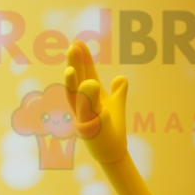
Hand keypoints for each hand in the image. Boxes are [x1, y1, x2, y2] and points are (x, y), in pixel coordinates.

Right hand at [64, 40, 127, 162]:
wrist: (111, 152)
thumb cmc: (111, 129)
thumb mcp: (116, 106)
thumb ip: (118, 92)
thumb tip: (121, 77)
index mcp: (89, 96)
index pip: (85, 74)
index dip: (83, 60)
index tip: (79, 42)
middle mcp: (83, 104)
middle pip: (77, 82)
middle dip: (75, 66)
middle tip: (73, 47)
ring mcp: (85, 117)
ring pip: (78, 100)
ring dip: (75, 85)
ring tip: (72, 69)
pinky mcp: (89, 130)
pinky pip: (88, 116)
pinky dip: (89, 105)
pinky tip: (90, 89)